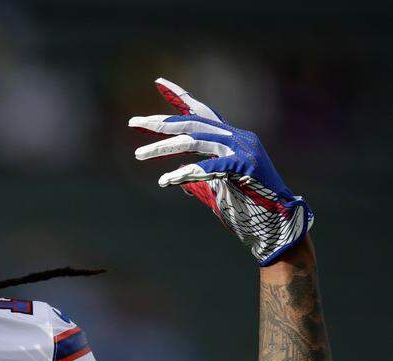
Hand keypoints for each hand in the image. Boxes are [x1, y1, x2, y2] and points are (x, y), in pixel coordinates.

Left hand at [130, 78, 312, 264]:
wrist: (281, 222)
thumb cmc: (251, 206)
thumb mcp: (219, 188)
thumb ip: (201, 181)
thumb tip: (182, 183)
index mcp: (231, 138)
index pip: (202, 111)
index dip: (181, 97)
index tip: (159, 83)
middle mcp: (237, 137)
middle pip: (192, 122)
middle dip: (161, 122)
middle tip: (133, 123)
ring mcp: (243, 150)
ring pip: (195, 140)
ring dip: (164, 147)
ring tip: (138, 155)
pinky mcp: (246, 166)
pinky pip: (209, 167)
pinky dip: (186, 173)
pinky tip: (166, 180)